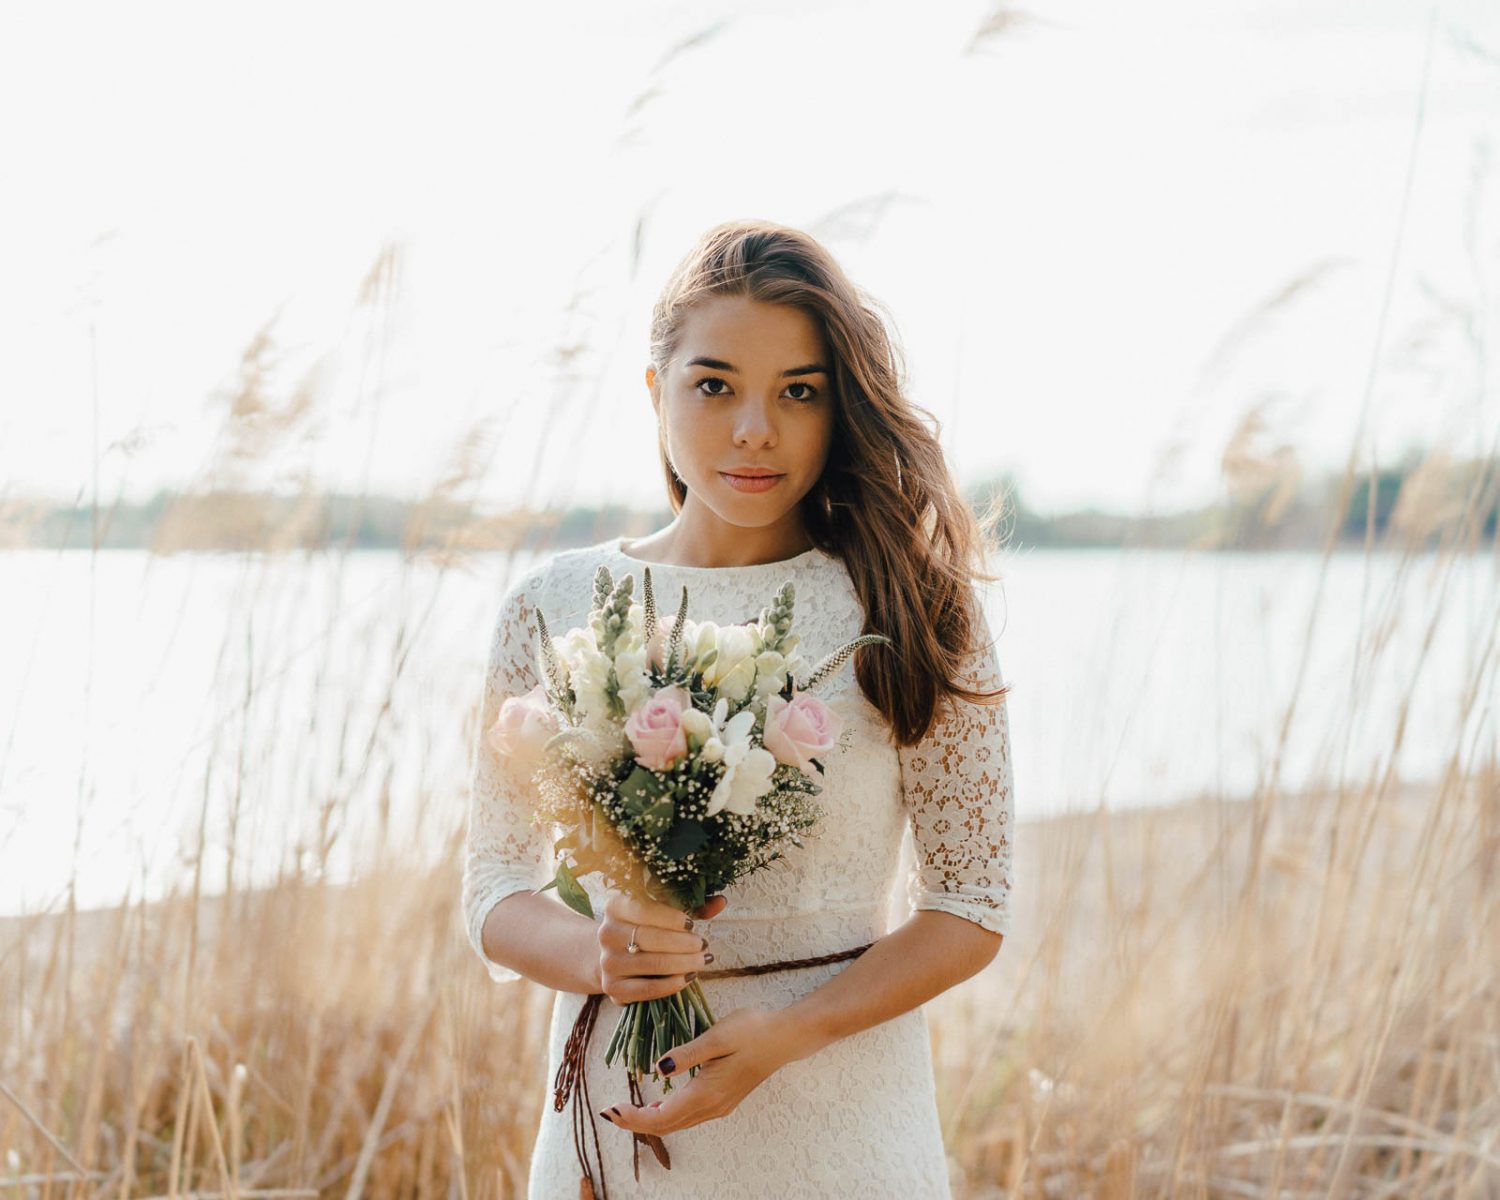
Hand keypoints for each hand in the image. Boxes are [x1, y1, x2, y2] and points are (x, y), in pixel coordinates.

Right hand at [596, 891, 726, 1005]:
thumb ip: (693, 905)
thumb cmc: (647, 927)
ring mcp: (608, 962)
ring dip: (683, 963)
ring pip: (651, 964)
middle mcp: (606, 933)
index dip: (671, 917)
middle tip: (703, 945)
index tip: (692, 924)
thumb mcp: (666, 911)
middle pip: (649, 938)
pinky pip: (647, 989)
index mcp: (615, 906)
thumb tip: (721, 902)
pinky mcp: (613, 988)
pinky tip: (688, 978)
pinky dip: (671, 984)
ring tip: (702, 960)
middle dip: (683, 943)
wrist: (614, 954)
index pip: (643, 909)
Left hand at [598, 1006, 798, 1135]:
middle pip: (666, 1125)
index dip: (633, 1118)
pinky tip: (658, 1103)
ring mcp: (719, 1106)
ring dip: (650, 1120)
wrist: (785, 1037)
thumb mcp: (716, 1037)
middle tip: (610, 1112)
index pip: (661, 1118)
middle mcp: (711, 1107)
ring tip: (627, 1109)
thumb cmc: (752, 1031)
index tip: (610, 1110)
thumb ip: (686, 1054)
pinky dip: (667, 1114)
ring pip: (677, 1123)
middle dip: (635, 1122)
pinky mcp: (723, 1099)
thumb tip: (657, 1070)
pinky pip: (689, 1116)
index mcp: (706, 1093)